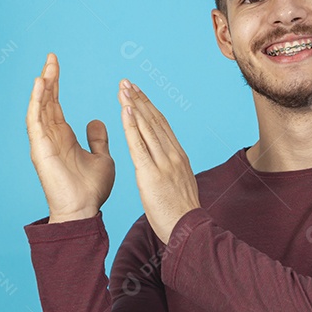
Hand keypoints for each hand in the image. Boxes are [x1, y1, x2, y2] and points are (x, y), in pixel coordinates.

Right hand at [25, 53, 114, 221]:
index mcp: (63, 137)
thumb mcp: (102, 157)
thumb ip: (98, 139)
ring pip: (39, 107)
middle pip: (45, 101)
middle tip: (51, 57)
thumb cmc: (92, 189)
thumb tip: (96, 121)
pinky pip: (34, 120)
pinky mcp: (40, 147)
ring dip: (41, 86)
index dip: (55, 84)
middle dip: (48, 78)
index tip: (55, 64)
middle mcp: (50, 137)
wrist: (83, 210)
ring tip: (46, 67)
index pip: (55, 104)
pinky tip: (39, 84)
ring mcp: (43, 142)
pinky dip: (35, 101)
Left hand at [118, 79, 200, 243]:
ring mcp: (164, 162)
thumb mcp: (179, 186)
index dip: (148, 107)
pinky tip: (125, 110)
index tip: (137, 93)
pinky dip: (132, 125)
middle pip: (154, 120)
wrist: (188, 229)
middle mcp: (173, 154)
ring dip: (133, 106)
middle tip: (126, 82)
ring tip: (123, 89)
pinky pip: (139, 144)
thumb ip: (171, 171)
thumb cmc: (181, 214)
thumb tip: (164, 166)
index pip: (161, 125)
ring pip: (146, 127)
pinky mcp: (152, 172)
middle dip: (139, 99)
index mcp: (179, 157)